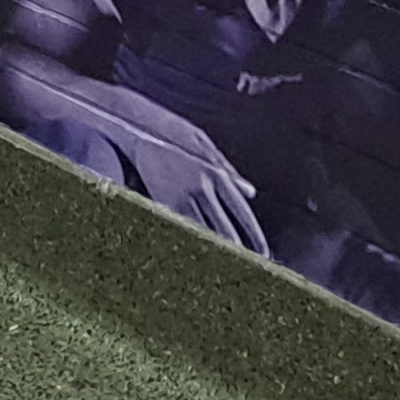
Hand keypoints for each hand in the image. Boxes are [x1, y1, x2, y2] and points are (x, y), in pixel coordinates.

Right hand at [45, 97, 267, 251]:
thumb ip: (229, 169)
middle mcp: (202, 188)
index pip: (242, 214)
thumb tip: (251, 192)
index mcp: (216, 173)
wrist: (134, 123)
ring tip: (229, 275)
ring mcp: (180, 196)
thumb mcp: (204, 143)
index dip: (255, 237)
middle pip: (226, 230)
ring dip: (218, 255)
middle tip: (253, 273)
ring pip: (204, 234)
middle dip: (241, 254)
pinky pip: (180, 229)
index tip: (266, 255)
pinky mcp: (160, 201)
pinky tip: (198, 259)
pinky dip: (192, 245)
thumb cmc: (171, 131)